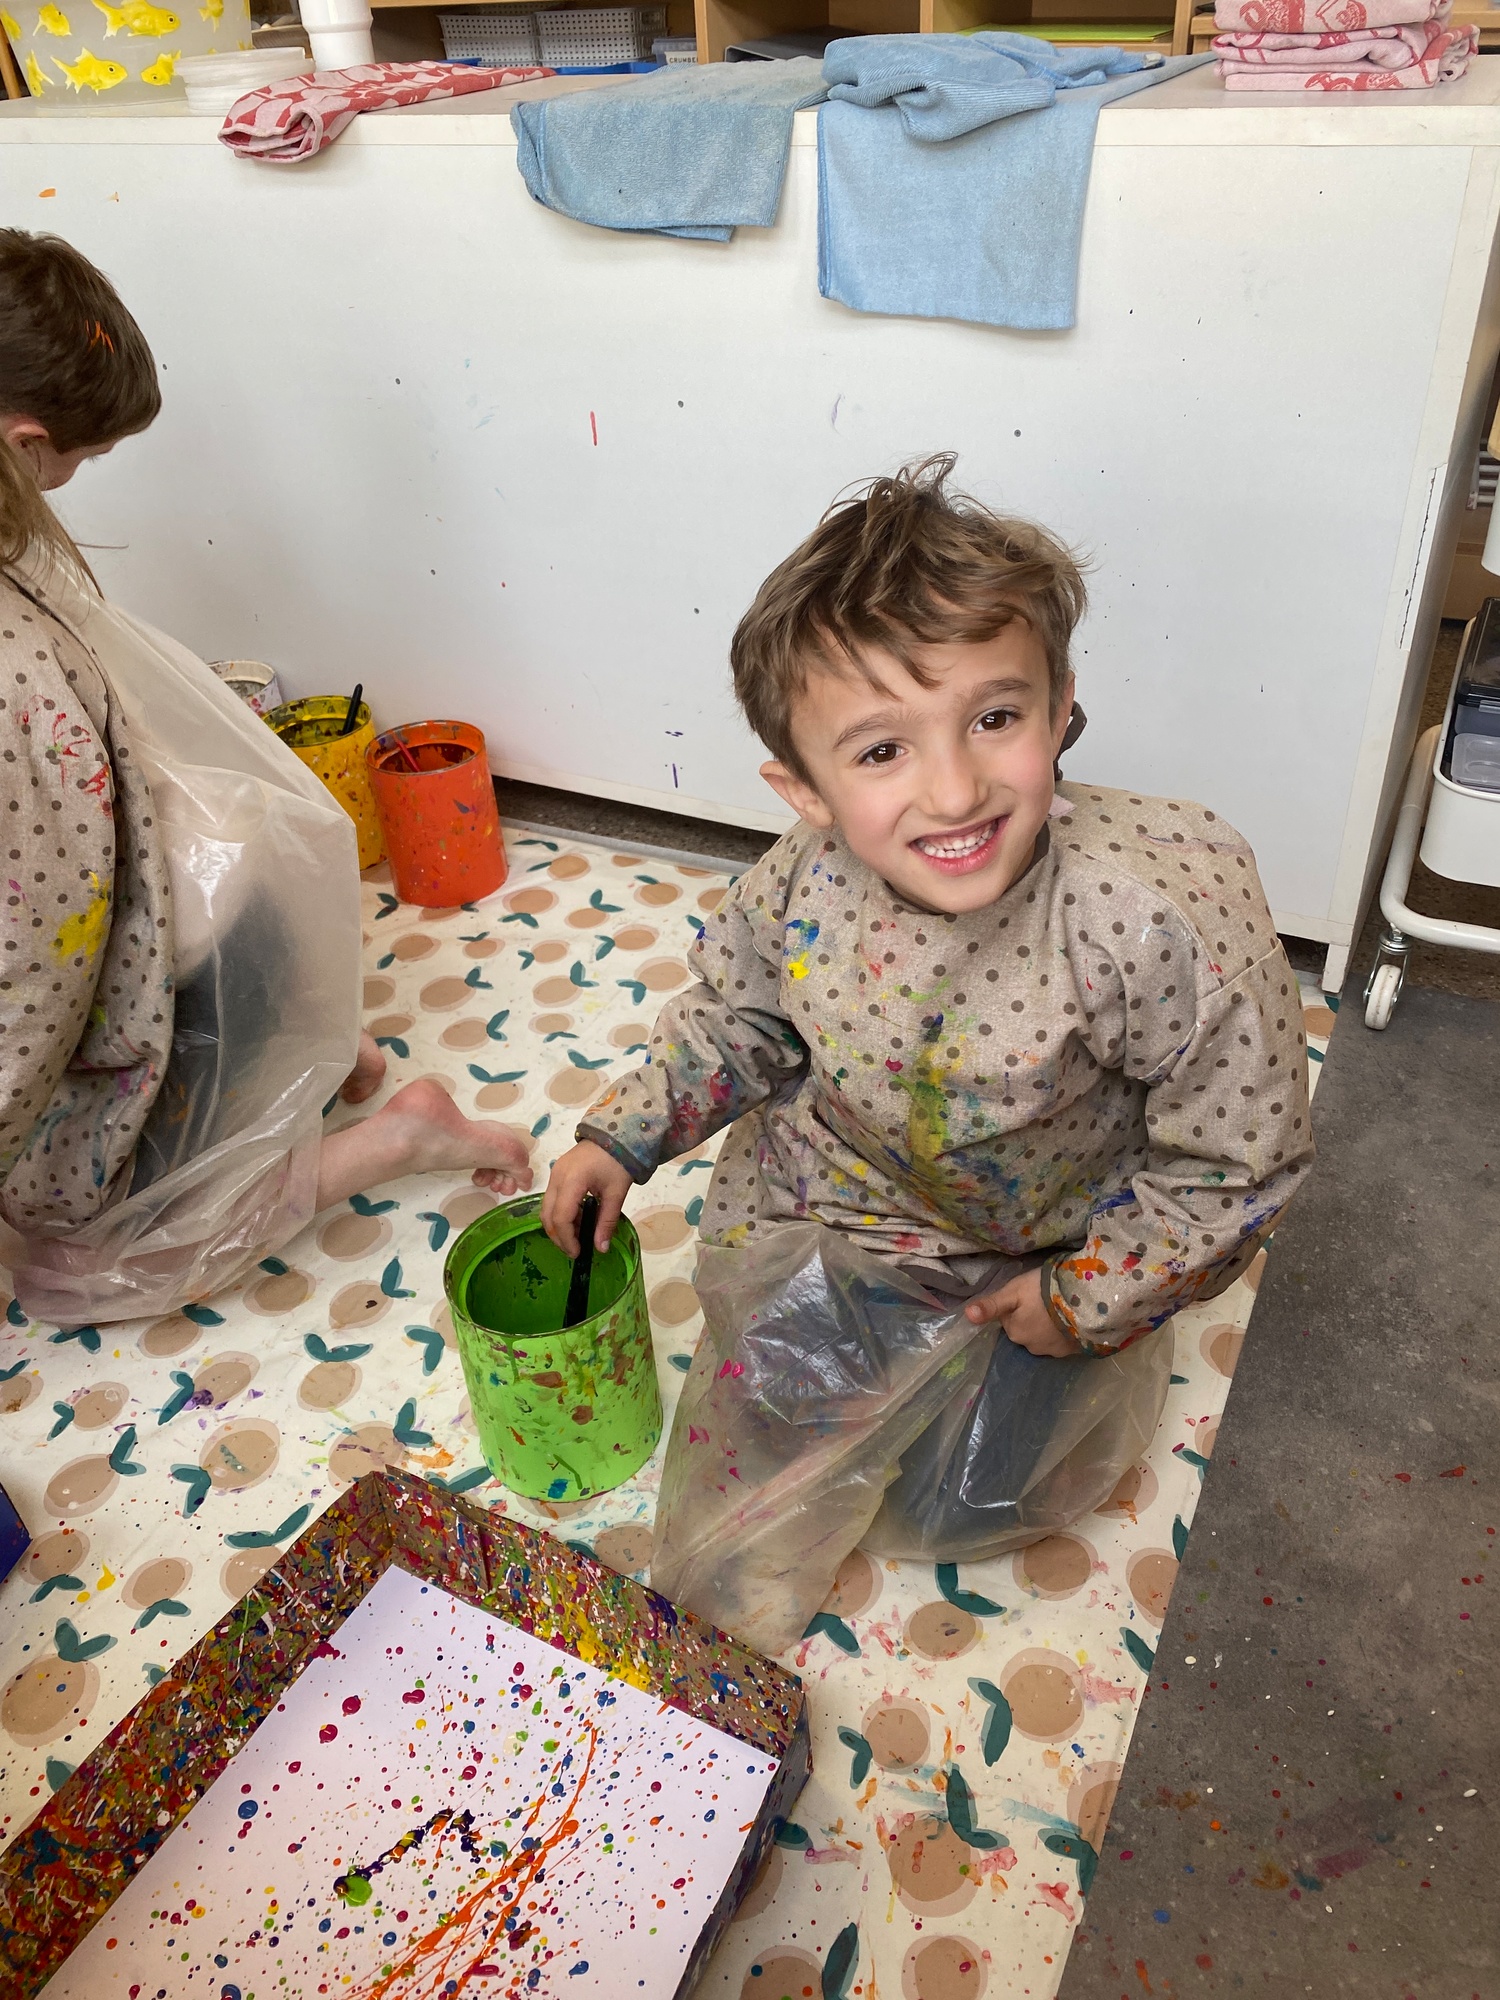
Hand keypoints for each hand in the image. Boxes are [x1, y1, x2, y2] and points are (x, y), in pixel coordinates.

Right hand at [542, 1141, 633, 1256]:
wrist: (615, 1134)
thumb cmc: (618, 1161)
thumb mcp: (616, 1193)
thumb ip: (607, 1222)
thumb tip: (600, 1248)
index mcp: (572, 1181)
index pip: (561, 1217)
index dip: (567, 1239)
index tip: (578, 1253)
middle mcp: (557, 1177)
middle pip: (547, 1214)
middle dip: (558, 1236)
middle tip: (574, 1250)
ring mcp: (554, 1174)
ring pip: (546, 1208)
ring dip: (559, 1226)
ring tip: (578, 1236)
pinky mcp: (557, 1173)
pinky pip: (552, 1199)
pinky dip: (561, 1213)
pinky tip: (578, 1220)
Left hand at [965, 1267, 1077, 1357]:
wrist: (1086, 1301)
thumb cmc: (1044, 1292)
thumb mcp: (1013, 1292)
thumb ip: (991, 1305)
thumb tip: (967, 1316)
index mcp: (1015, 1333)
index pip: (1010, 1320)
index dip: (1018, 1306)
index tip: (1030, 1295)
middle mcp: (1032, 1347)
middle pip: (1026, 1330)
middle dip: (1032, 1318)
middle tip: (1045, 1300)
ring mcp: (1054, 1351)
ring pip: (1044, 1337)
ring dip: (1049, 1326)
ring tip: (1060, 1307)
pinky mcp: (1073, 1351)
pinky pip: (1063, 1342)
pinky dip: (1064, 1333)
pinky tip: (1071, 1319)